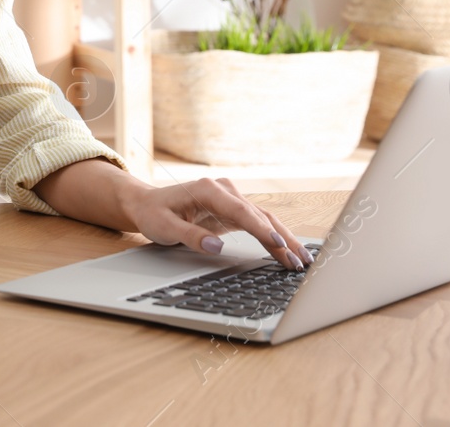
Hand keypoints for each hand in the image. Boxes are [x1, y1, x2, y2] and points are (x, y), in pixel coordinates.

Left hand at [123, 177, 311, 269]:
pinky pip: (258, 223)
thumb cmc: (153, 213)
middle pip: (259, 215)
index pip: (241, 211)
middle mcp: (224, 190)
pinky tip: (287, 252)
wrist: (147, 204)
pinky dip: (274, 237)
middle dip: (281, 239)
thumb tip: (215, 245)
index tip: (277, 244)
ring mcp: (231, 198)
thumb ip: (189, 236)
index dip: (261, 229)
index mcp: (208, 189)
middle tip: (298, 261)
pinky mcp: (233, 210)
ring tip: (302, 260)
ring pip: (264, 219)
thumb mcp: (163, 227)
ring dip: (283, 239)